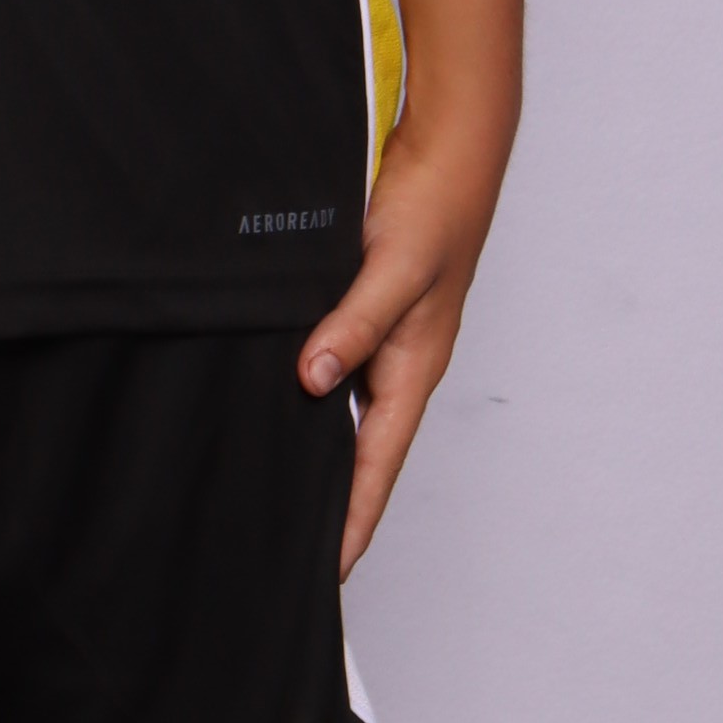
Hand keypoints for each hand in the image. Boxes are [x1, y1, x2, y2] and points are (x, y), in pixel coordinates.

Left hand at [296, 125, 508, 575]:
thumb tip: (312, 378)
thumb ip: (353, 324)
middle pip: (361, 452)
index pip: (377, 464)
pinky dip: (308, 397)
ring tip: (274, 494)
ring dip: (316, 451)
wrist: (449, 152)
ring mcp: (382, 342)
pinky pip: (333, 370)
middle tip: (289, 549)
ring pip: (344, 413)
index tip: (328, 571)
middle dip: (332, 502)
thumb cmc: (434, 209)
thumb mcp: (392, 269)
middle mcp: (398, 365)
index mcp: (413, 369)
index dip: (352, 518)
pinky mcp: (362, 313)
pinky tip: (274, 404)